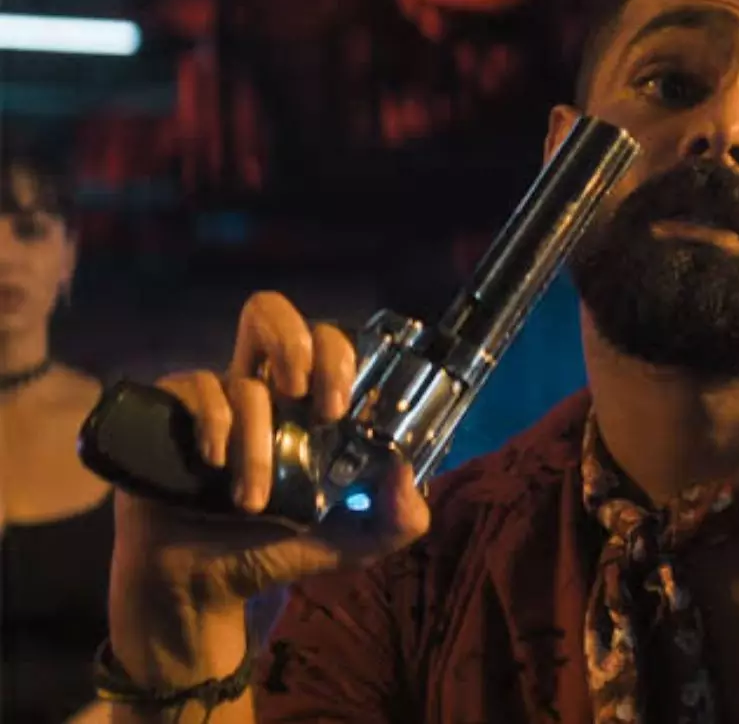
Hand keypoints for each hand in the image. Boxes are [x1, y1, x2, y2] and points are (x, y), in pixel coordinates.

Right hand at [108, 292, 429, 683]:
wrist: (203, 588)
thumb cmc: (276, 550)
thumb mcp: (356, 542)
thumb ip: (399, 518)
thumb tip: (408, 473)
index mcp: (306, 407)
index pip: (325, 342)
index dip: (336, 354)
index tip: (339, 408)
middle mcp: (260, 392)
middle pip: (269, 312)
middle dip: (292, 342)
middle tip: (302, 394)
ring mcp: (213, 402)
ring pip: (241, 380)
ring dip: (256, 442)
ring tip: (255, 501)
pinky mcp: (167, 418)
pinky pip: (192, 387)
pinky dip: (211, 424)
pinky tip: (213, 466)